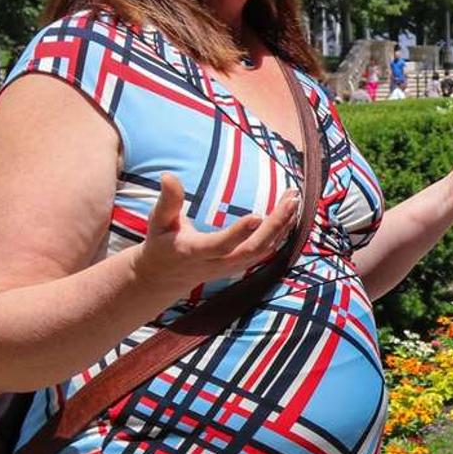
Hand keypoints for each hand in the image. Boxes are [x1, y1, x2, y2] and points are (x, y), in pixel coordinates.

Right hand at [134, 173, 299, 289]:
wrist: (165, 277)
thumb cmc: (161, 244)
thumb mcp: (158, 223)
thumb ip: (167, 201)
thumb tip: (168, 175)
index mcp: (194, 252)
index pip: (219, 246)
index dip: (238, 233)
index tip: (257, 216)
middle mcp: (217, 263)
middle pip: (251, 250)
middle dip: (274, 227)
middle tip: (290, 201)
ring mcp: (232, 267)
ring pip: (263, 251)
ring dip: (282, 226)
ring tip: (294, 200)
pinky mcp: (241, 265)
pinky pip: (266, 251)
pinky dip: (281, 232)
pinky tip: (290, 213)